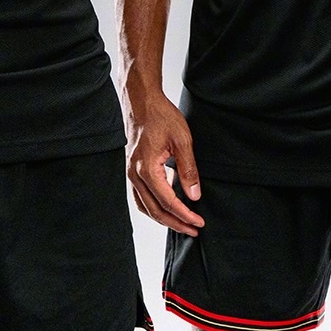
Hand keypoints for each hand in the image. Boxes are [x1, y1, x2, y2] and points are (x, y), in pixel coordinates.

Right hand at [126, 90, 204, 235]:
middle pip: (155, 210)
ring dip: (164, 218)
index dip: (185, 215)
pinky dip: (153, 206)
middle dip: (176, 223)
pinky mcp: (131, 169)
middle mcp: (135, 175)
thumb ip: (188, 170)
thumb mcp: (182, 140)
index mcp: (147, 169)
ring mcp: (130, 172)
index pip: (168, 202)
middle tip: (194, 229)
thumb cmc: (161, 116)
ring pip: (145, 206)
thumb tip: (194, 195)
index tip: (199, 222)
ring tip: (182, 223)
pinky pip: (140, 196)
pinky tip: (167, 205)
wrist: (142, 101)